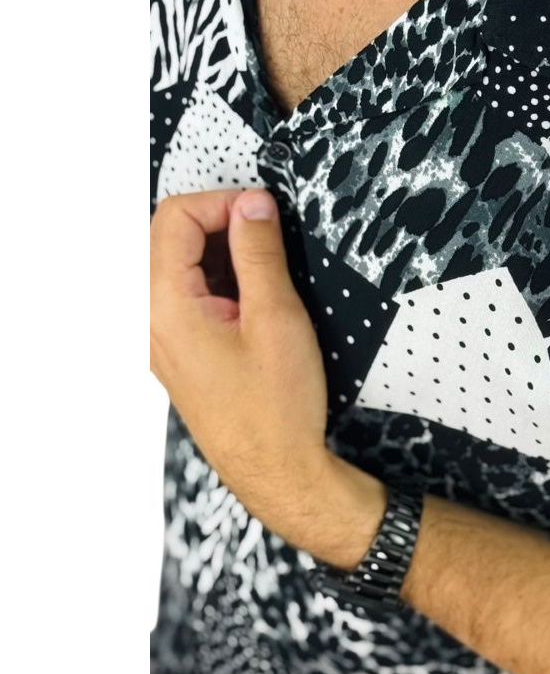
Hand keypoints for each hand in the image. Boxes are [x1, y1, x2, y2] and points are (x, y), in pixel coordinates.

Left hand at [150, 187, 336, 551]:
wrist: (276, 469)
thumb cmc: (277, 407)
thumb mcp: (277, 317)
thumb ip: (259, 253)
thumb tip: (253, 204)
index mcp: (164, 307)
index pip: (173, 219)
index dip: (222, 203)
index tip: (265, 212)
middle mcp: (148, 321)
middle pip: (167, 238)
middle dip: (219, 223)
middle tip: (269, 235)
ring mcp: (159, 337)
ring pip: (176, 265)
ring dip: (220, 252)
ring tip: (267, 270)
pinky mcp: (176, 349)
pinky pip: (184, 294)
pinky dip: (217, 280)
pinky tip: (254, 298)